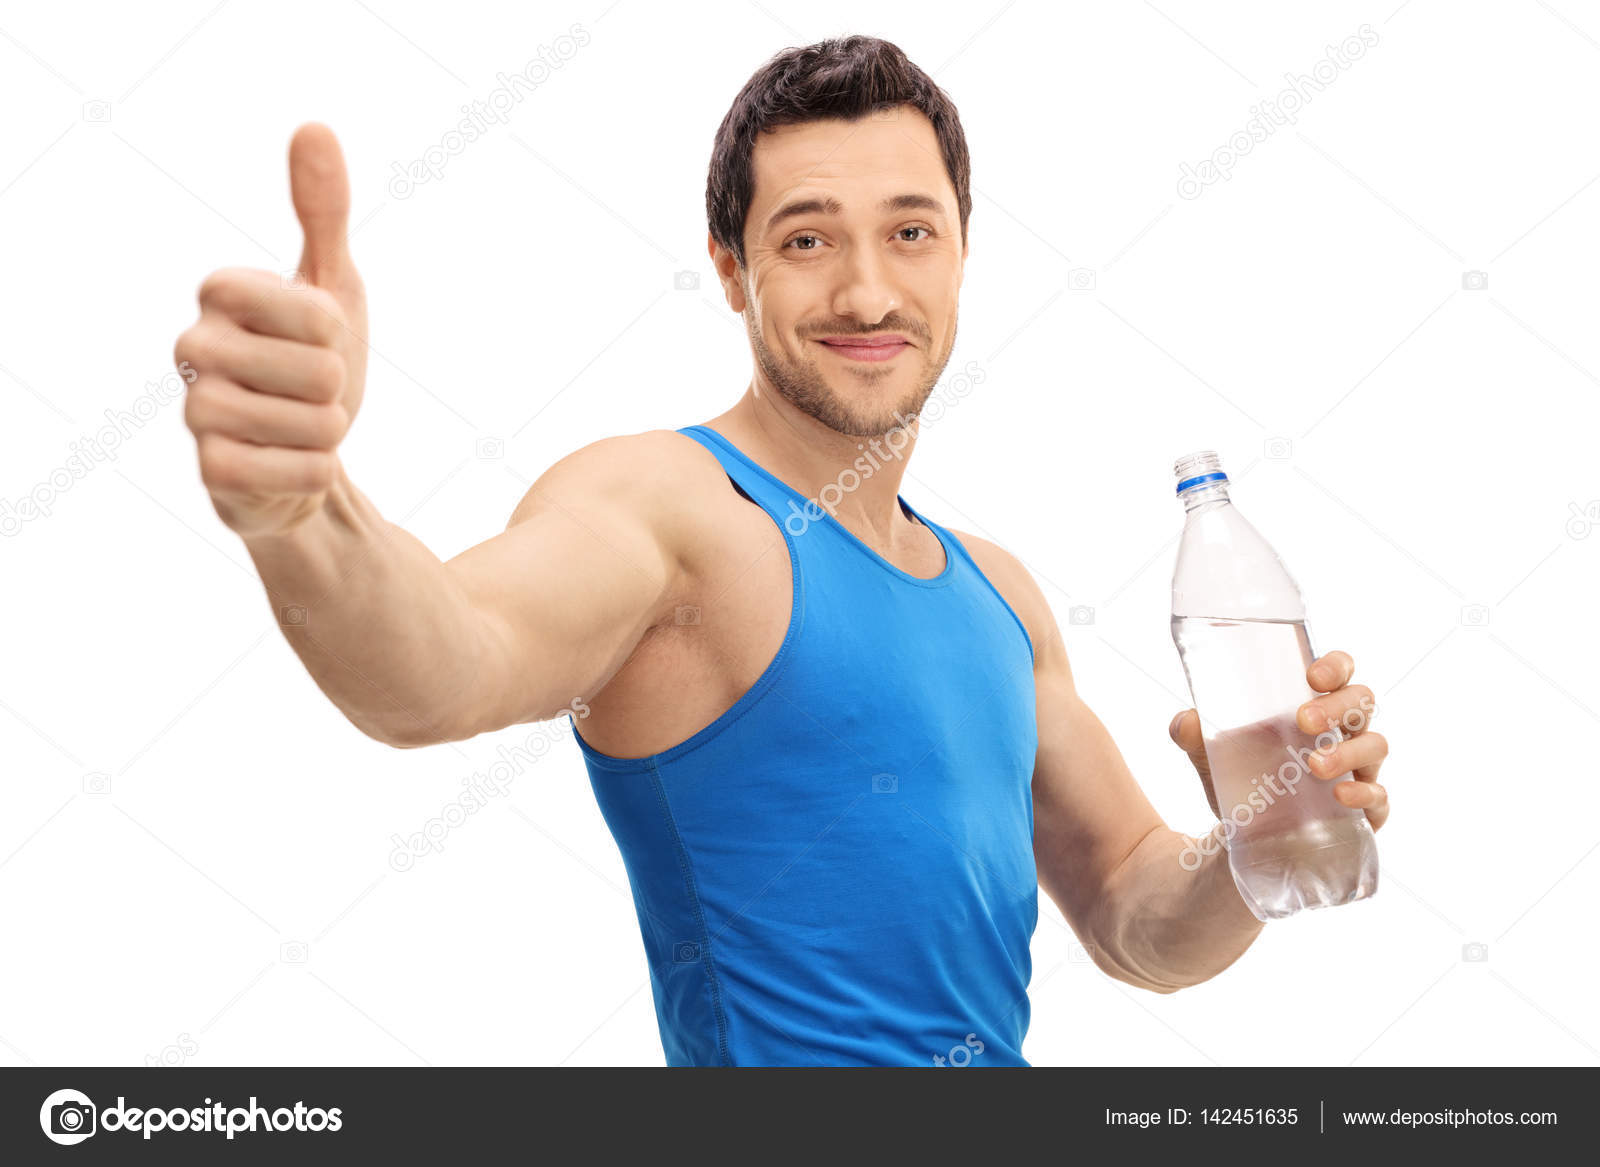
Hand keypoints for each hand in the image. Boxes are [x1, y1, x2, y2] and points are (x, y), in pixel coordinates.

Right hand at [175, 124, 368, 537]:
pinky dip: (317, 471)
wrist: (303, 455)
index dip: (336, 331)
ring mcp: (197, 412)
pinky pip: (300, 471)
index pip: (318, 311)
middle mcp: (194, 346)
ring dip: (329, 431)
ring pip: (313, 423)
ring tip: (302, 426)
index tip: (317, 337)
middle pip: (320, 371)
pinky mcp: (212, 472)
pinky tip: (293, 463)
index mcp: (221, 294)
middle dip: (336, 388)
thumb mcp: (332, 283)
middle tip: (308, 391)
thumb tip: (314, 127)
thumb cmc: (314, 363)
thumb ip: (323, 211)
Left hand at [1168, 649, 1389, 831]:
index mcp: (1314, 706)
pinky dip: (1366, 794)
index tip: (1313, 676)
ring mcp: (1358, 770)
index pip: (1340, 673)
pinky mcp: (1363, 811)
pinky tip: (1341, 796)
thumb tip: (1185, 722)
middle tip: (1305, 721)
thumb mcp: (1211, 754)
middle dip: (1339, 707)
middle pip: (1363, 702)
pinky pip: (1380, 799)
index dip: (1336, 666)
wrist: (1245, 837)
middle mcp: (1343, 733)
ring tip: (1314, 765)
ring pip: (1375, 746)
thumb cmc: (1242, 776)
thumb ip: (1194, 734)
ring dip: (1349, 752)